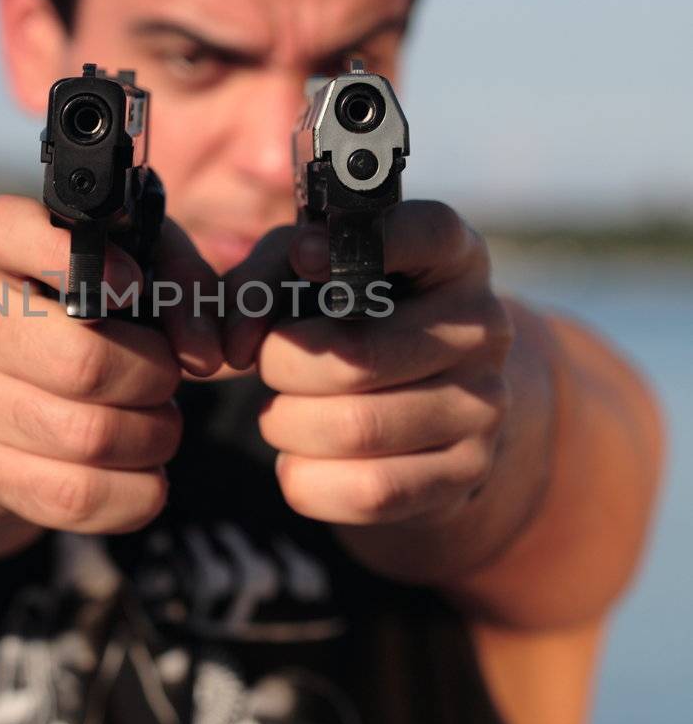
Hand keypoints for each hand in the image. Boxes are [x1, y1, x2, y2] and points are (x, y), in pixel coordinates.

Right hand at [0, 195, 221, 539]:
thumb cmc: (81, 309)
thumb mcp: (134, 264)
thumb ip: (182, 284)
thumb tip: (205, 355)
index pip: (10, 232)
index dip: (89, 264)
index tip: (134, 285)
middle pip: (81, 363)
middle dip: (153, 376)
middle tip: (167, 377)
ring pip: (86, 437)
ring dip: (153, 436)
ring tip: (157, 422)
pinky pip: (72, 497)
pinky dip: (135, 493)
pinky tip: (145, 474)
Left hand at [223, 202, 514, 530]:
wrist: (420, 412)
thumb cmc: (347, 323)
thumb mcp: (304, 277)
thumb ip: (261, 281)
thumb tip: (238, 341)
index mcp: (452, 257)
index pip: (429, 232)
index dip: (360, 243)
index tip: (303, 258)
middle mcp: (481, 325)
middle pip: (358, 354)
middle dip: (283, 366)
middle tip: (267, 366)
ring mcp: (483, 403)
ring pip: (355, 428)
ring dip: (288, 425)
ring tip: (284, 412)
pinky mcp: (468, 471)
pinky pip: (368, 491)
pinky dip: (308, 479)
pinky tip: (302, 459)